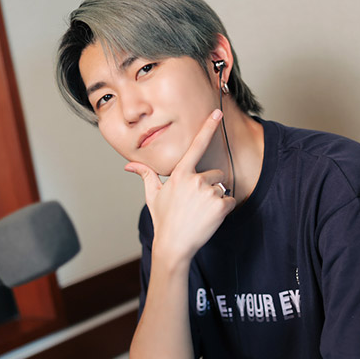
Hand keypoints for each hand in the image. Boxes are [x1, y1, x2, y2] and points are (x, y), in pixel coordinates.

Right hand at [125, 109, 236, 261]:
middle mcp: (195, 180)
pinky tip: (210, 218)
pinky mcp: (220, 206)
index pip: (196, 146)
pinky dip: (224, 210)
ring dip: (216, 199)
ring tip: (201, 213)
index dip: (208, 127)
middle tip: (196, 203)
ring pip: (223, 188)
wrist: (174, 245)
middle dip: (210, 185)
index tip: (217, 113)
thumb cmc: (163, 220)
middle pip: (215, 173)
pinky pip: (230, 201)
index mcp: (180, 174)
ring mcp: (208, 192)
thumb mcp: (153, 196)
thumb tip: (129, 166)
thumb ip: (146, 175)